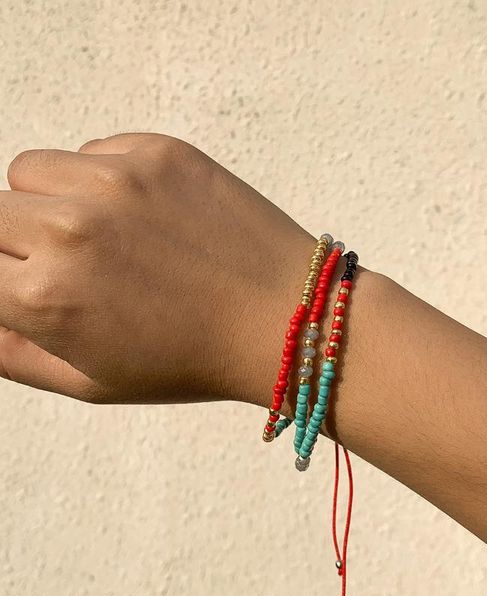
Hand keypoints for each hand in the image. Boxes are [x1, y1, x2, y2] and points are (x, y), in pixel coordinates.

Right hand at [0, 133, 316, 403]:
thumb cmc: (193, 360)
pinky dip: (103, 179)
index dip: (1, 275)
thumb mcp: (92, 381)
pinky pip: (94, 151)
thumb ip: (10, 351)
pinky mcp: (159, 153)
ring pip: (33, 171)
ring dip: (51, 201)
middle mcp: (70, 229)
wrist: (286, 318)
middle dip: (12, 240)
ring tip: (107, 237)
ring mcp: (116, 181)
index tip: (23, 278)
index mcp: (46, 296)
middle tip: (66, 265)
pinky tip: (147, 215)